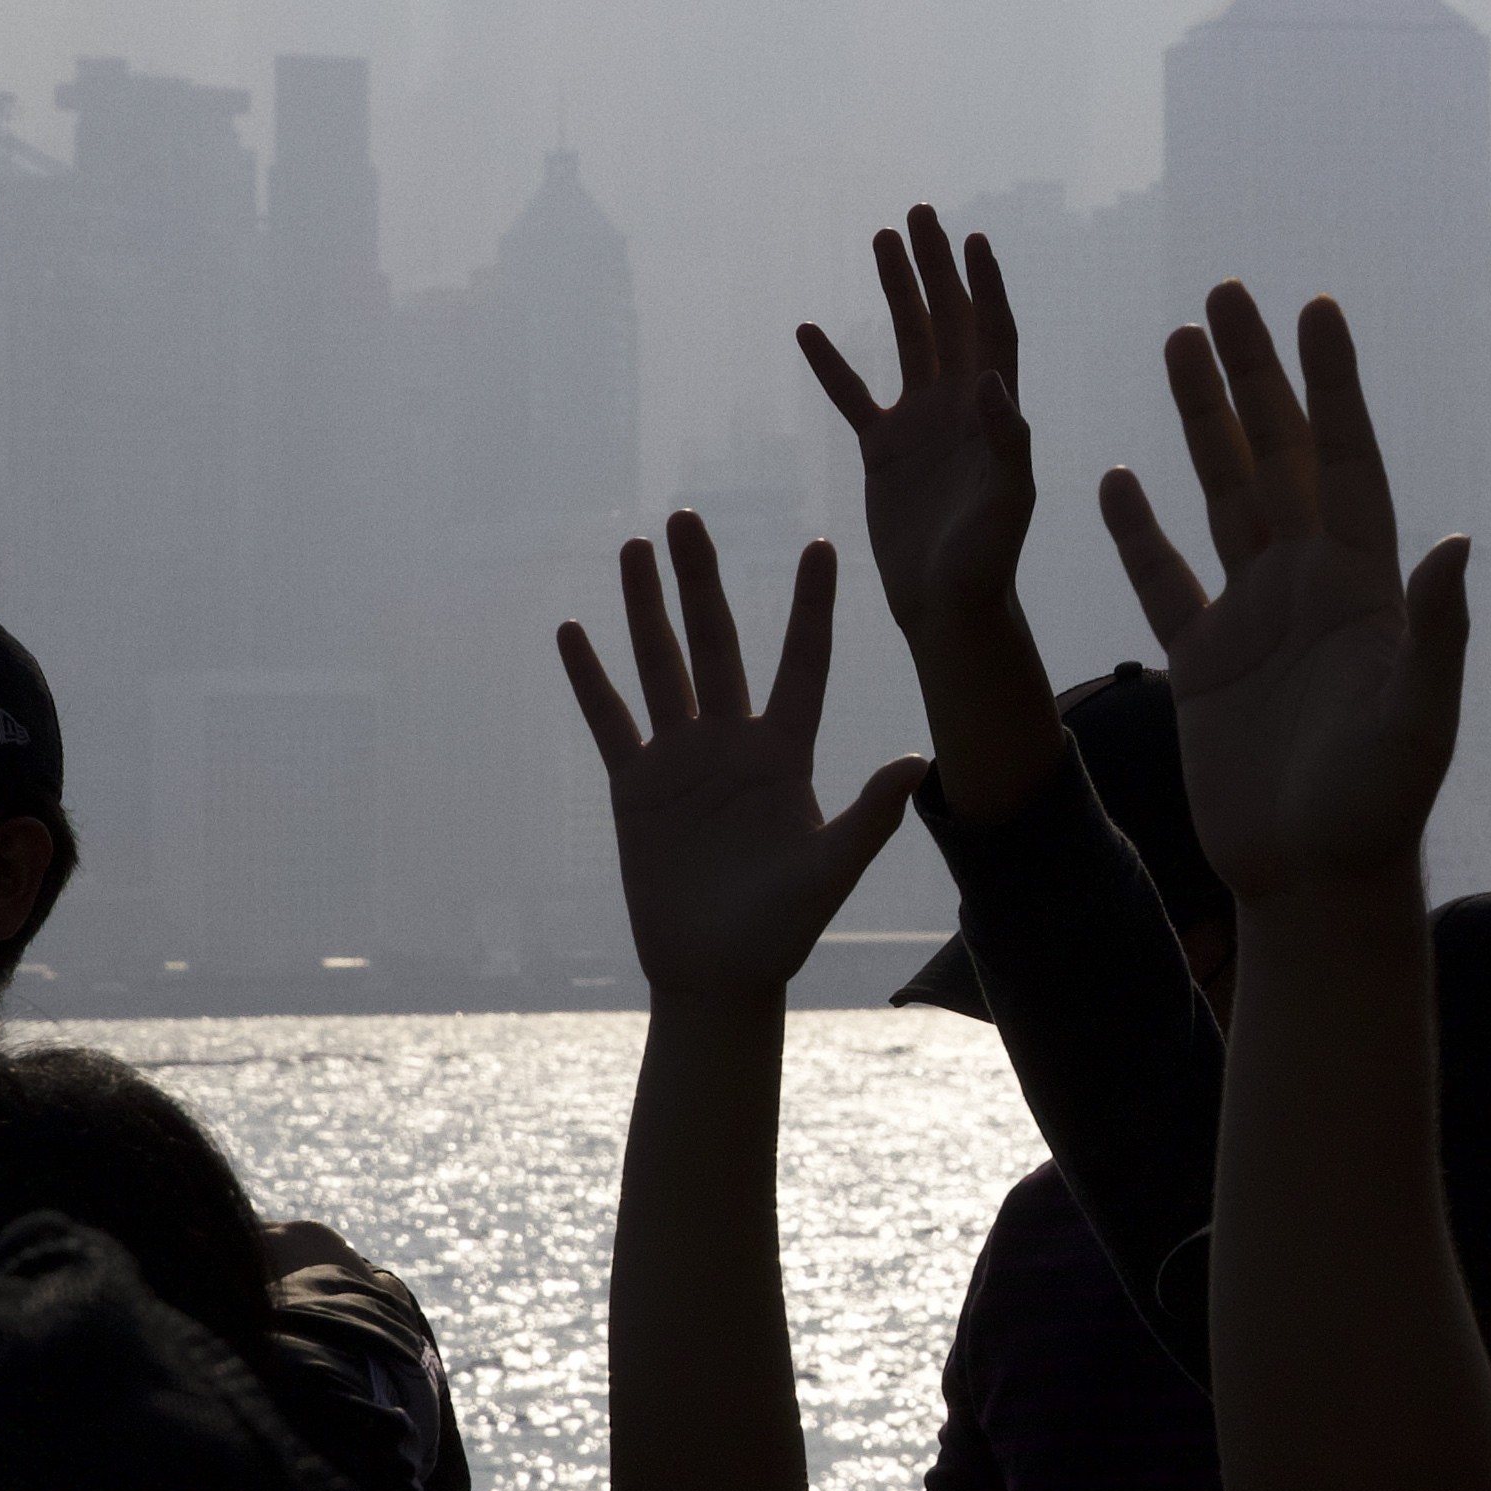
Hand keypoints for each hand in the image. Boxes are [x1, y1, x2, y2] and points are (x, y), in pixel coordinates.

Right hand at [561, 514, 924, 1008]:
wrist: (717, 973)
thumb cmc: (782, 929)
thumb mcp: (830, 869)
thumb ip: (869, 816)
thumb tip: (917, 762)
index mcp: (786, 752)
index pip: (802, 662)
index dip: (810, 607)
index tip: (819, 546)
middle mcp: (733, 742)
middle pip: (716, 643)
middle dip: (701, 580)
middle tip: (687, 518)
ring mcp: (681, 760)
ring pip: (661, 666)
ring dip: (645, 609)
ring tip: (632, 546)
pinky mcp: (636, 787)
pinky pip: (610, 720)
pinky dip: (591, 678)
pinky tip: (574, 631)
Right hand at [793, 208, 1036, 650]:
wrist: (948, 608)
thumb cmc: (987, 561)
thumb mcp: (1007, 502)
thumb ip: (1005, 442)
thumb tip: (995, 381)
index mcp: (995, 411)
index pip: (992, 331)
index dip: (984, 284)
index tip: (971, 238)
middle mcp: (961, 405)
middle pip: (949, 318)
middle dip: (935, 266)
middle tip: (918, 213)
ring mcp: (921, 423)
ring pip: (906, 341)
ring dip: (896, 292)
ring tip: (879, 239)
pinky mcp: (884, 450)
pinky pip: (854, 396)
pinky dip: (832, 364)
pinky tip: (807, 329)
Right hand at [1104, 283, 1466, 903]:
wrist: (1315, 883)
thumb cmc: (1378, 809)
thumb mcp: (1418, 718)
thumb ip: (1435, 632)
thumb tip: (1454, 545)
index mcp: (1363, 585)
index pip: (1348, 459)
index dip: (1333, 384)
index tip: (1315, 307)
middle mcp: (1309, 586)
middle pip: (1279, 455)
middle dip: (1255, 375)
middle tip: (1227, 294)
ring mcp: (1253, 620)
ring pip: (1222, 495)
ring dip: (1202, 421)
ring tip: (1178, 342)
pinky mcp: (1204, 666)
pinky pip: (1164, 581)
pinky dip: (1140, 532)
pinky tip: (1115, 478)